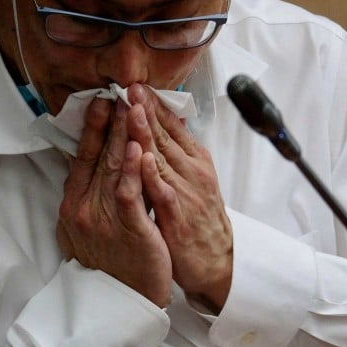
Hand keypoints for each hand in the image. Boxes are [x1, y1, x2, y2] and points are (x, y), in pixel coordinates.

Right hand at [58, 96, 173, 306]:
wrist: (122, 304)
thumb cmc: (111, 264)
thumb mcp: (87, 229)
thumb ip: (90, 196)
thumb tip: (91, 164)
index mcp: (74, 206)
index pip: (83, 158)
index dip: (94, 129)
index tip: (102, 102)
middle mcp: (85, 209)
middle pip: (100, 156)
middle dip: (112, 122)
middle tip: (120, 91)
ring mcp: (106, 219)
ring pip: (116, 169)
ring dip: (126, 135)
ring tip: (132, 107)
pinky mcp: (131, 230)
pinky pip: (132, 195)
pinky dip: (136, 170)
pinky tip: (142, 148)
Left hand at [124, 84, 233, 310]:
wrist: (215, 260)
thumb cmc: (200, 218)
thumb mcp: (195, 178)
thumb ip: (181, 152)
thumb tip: (172, 120)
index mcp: (196, 160)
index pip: (172, 127)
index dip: (154, 105)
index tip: (138, 86)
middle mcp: (193, 171)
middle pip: (166, 136)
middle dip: (147, 110)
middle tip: (131, 87)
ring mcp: (186, 193)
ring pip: (162, 158)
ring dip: (147, 133)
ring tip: (133, 111)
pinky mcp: (178, 217)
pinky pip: (163, 192)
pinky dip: (153, 175)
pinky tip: (142, 158)